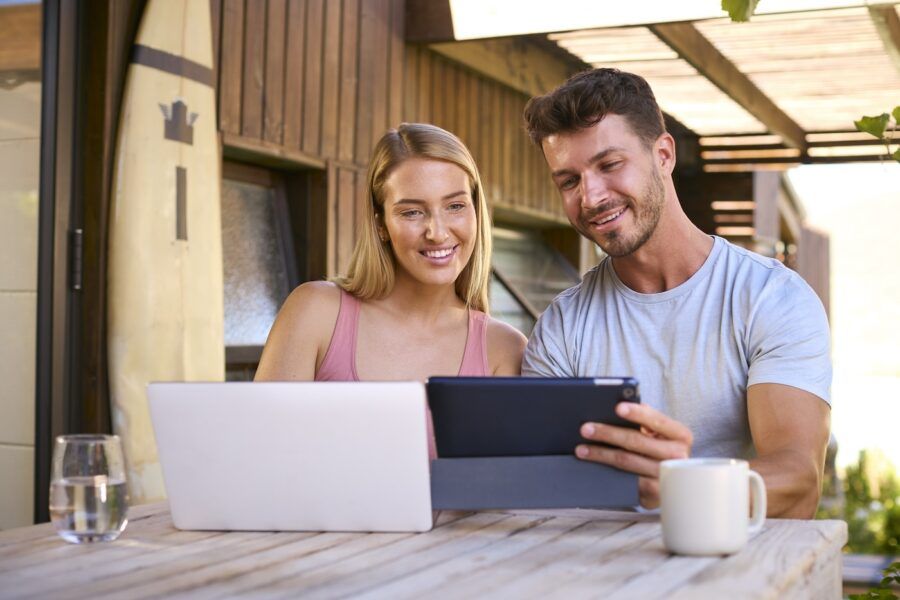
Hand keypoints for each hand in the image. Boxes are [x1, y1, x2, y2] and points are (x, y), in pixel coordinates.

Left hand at [576, 402, 692, 508]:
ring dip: (600, 453)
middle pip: (636, 441)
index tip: (617, 407)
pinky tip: (593, 465)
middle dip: (608, 433)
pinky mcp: (655, 492)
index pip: (657, 420)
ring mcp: (666, 475)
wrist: (672, 483)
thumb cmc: (660, 449)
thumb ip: (645, 419)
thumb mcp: (658, 433)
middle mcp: (678, 455)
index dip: (637, 413)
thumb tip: (618, 403)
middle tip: (586, 428)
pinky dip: (607, 471)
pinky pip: (627, 480)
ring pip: (627, 461)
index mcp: (680, 434)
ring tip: (581, 448)